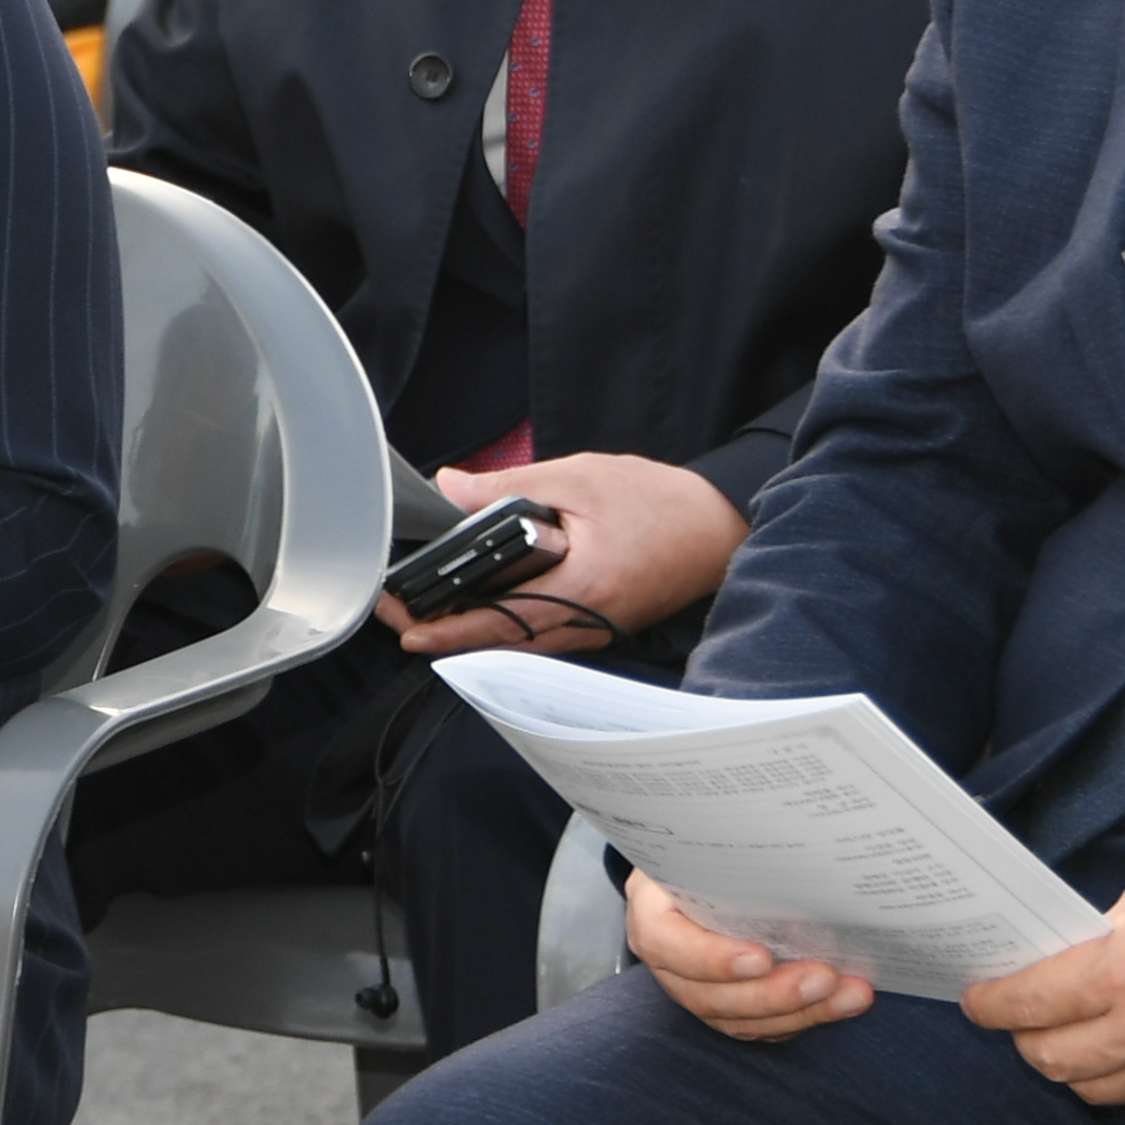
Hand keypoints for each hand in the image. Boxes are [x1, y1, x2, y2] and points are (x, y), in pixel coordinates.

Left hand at [386, 450, 751, 657]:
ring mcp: (596, 630)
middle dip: (447, 635)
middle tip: (402, 619)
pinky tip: (486, 612)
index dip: (446, 627)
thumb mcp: (581, 477)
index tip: (406, 620)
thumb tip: (452, 487)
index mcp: (581, 588)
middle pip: (501, 644)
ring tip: (432, 615)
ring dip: (475, 635)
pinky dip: (509, 628)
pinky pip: (545, 638)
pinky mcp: (602, 625)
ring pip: (521, 647)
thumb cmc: (662, 502)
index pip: (498, 620)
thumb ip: (510, 484)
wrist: (722, 524)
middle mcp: (588, 622)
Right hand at [630, 869, 874, 1040]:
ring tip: (848, 994)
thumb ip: (732, 853)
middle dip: (772, 994)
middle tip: (824, 978)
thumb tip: (789, 853)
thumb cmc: (705, 846)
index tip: (761, 958)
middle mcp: (670, 961)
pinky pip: (764, 1026)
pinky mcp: (731, 1004)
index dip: (712, 960)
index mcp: (652, 914)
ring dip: (800, 1012)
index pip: (667, 945)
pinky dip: (807, 1016)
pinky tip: (844, 1001)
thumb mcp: (706, 839)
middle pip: (709, 997)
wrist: (704, 863)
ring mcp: (698, 988)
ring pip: (740, 1020)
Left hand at [962, 853, 1124, 1107]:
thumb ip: (1095, 942)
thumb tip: (1048, 969)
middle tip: (1015, 1015)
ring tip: (1063, 1032)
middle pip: (1049, 1059)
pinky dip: (1114, 1079)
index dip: (991, 1004)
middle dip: (1023, 1037)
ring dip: (1066, 1063)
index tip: (976, 999)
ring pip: (1088, 1089)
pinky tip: (1115, 1049)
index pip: (1029, 1004)